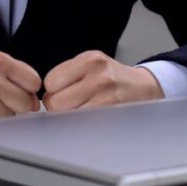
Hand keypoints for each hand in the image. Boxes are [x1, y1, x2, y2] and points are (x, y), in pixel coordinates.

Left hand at [43, 50, 163, 112]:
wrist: (142, 88)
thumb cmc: (111, 77)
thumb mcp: (90, 64)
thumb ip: (67, 74)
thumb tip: (44, 98)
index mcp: (90, 60)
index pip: (51, 81)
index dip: (52, 90)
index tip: (59, 92)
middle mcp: (99, 76)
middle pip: (56, 102)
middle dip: (58, 106)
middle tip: (69, 103)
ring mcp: (107, 97)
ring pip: (68, 116)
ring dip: (69, 117)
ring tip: (81, 109)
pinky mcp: (112, 115)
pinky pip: (83, 125)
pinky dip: (81, 124)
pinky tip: (89, 117)